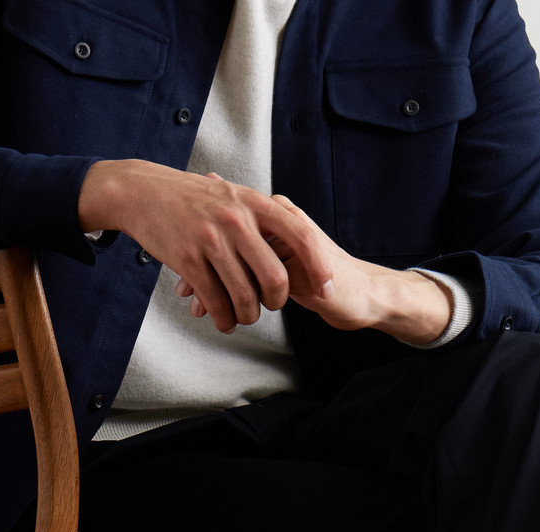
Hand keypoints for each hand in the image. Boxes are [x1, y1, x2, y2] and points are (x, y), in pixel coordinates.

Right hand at [78, 159, 331, 333]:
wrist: (142, 192)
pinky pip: (216, 302)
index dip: (319, 266)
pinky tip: (224, 319)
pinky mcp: (188, 259)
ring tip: (244, 315)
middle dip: (277, 302)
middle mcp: (235, 219)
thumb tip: (297, 246)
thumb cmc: (194, 199)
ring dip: (248, 315)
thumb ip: (263, 217)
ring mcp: (211, 239)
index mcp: (253, 202)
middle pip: (275, 278)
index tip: (327, 289)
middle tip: (270, 304)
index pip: (301, 236)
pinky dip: (224, 319)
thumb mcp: (234, 195)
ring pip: (245, 297)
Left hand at [175, 183, 452, 344]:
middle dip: (198, 259)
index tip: (176, 252)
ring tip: (192, 302)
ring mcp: (288, 237)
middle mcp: (279, 219)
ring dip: (210, 280)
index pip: (227, 215)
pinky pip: (253, 277)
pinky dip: (228, 294)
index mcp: (274, 214)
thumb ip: (256, 255)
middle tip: (178, 282)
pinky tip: (212, 309)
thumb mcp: (285, 264)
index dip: (199, 236)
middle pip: (225, 234)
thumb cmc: (326, 282)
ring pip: (235, 256)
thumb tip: (218, 256)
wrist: (364, 295)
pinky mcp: (297, 261)